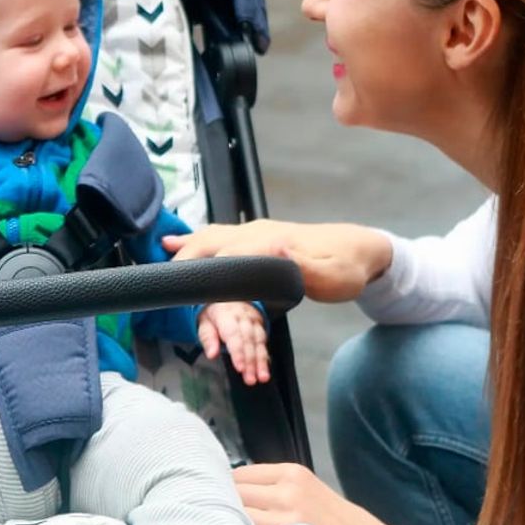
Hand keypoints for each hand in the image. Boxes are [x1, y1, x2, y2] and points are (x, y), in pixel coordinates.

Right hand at [162, 220, 392, 302]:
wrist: (363, 251)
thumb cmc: (348, 267)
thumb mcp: (331, 274)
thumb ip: (304, 264)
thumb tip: (277, 249)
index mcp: (271, 242)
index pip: (227, 256)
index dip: (205, 274)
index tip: (184, 291)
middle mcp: (259, 233)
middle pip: (212, 242)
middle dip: (186, 257)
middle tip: (165, 277)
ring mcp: (257, 234)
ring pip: (213, 236)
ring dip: (188, 245)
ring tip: (162, 250)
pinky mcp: (259, 239)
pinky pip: (220, 237)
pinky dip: (197, 241)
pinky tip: (177, 243)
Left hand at [197, 301, 269, 384]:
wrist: (227, 300)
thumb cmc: (214, 314)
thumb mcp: (204, 323)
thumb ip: (208, 338)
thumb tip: (212, 354)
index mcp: (226, 314)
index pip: (234, 335)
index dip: (238, 353)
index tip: (240, 368)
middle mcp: (242, 317)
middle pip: (248, 340)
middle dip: (251, 361)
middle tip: (250, 378)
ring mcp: (253, 321)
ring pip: (259, 342)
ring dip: (261, 361)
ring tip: (262, 377)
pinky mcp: (260, 326)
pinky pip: (264, 343)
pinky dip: (265, 357)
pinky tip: (265, 370)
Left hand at [233, 462, 448, 524]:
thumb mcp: (311, 497)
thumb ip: (276, 493)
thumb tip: (233, 497)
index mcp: (293, 474)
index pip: (237, 475)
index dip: (222, 492)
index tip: (213, 505)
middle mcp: (287, 490)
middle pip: (232, 495)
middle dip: (219, 510)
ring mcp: (285, 519)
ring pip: (235, 519)